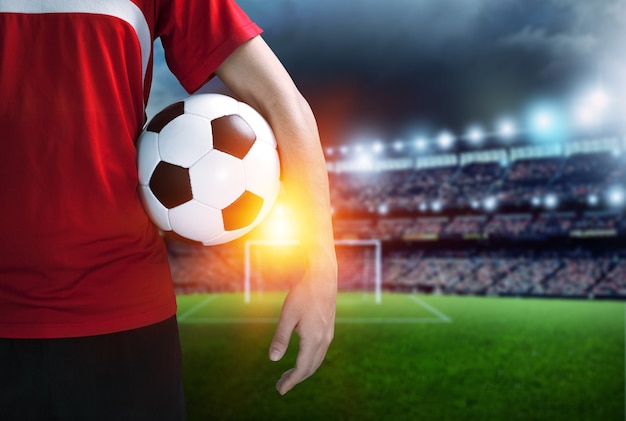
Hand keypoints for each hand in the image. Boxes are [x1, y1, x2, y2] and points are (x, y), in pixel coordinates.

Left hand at [268, 262, 336, 394]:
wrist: (323, 277)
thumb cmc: (304, 294)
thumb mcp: (288, 315)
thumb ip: (281, 338)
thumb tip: (272, 359)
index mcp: (313, 339)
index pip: (302, 368)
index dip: (291, 381)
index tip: (280, 390)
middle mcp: (324, 340)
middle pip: (310, 368)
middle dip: (295, 378)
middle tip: (280, 385)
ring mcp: (328, 335)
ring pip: (316, 360)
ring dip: (302, 370)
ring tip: (287, 375)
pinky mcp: (328, 329)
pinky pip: (320, 352)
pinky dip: (309, 361)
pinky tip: (300, 358)